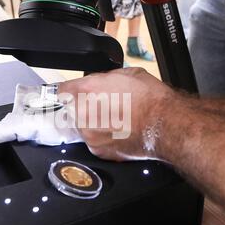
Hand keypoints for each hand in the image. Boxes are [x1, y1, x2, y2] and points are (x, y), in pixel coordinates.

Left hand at [59, 68, 175, 160]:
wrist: (164, 125)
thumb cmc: (150, 100)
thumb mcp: (126, 74)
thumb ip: (103, 78)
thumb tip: (98, 82)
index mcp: (86, 90)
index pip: (60, 91)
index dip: (69, 92)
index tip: (71, 94)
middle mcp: (82, 113)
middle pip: (70, 109)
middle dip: (83, 107)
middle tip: (102, 105)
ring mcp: (88, 134)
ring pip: (81, 126)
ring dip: (92, 123)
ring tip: (114, 119)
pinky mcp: (97, 150)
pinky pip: (93, 141)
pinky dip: (102, 137)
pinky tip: (118, 131)